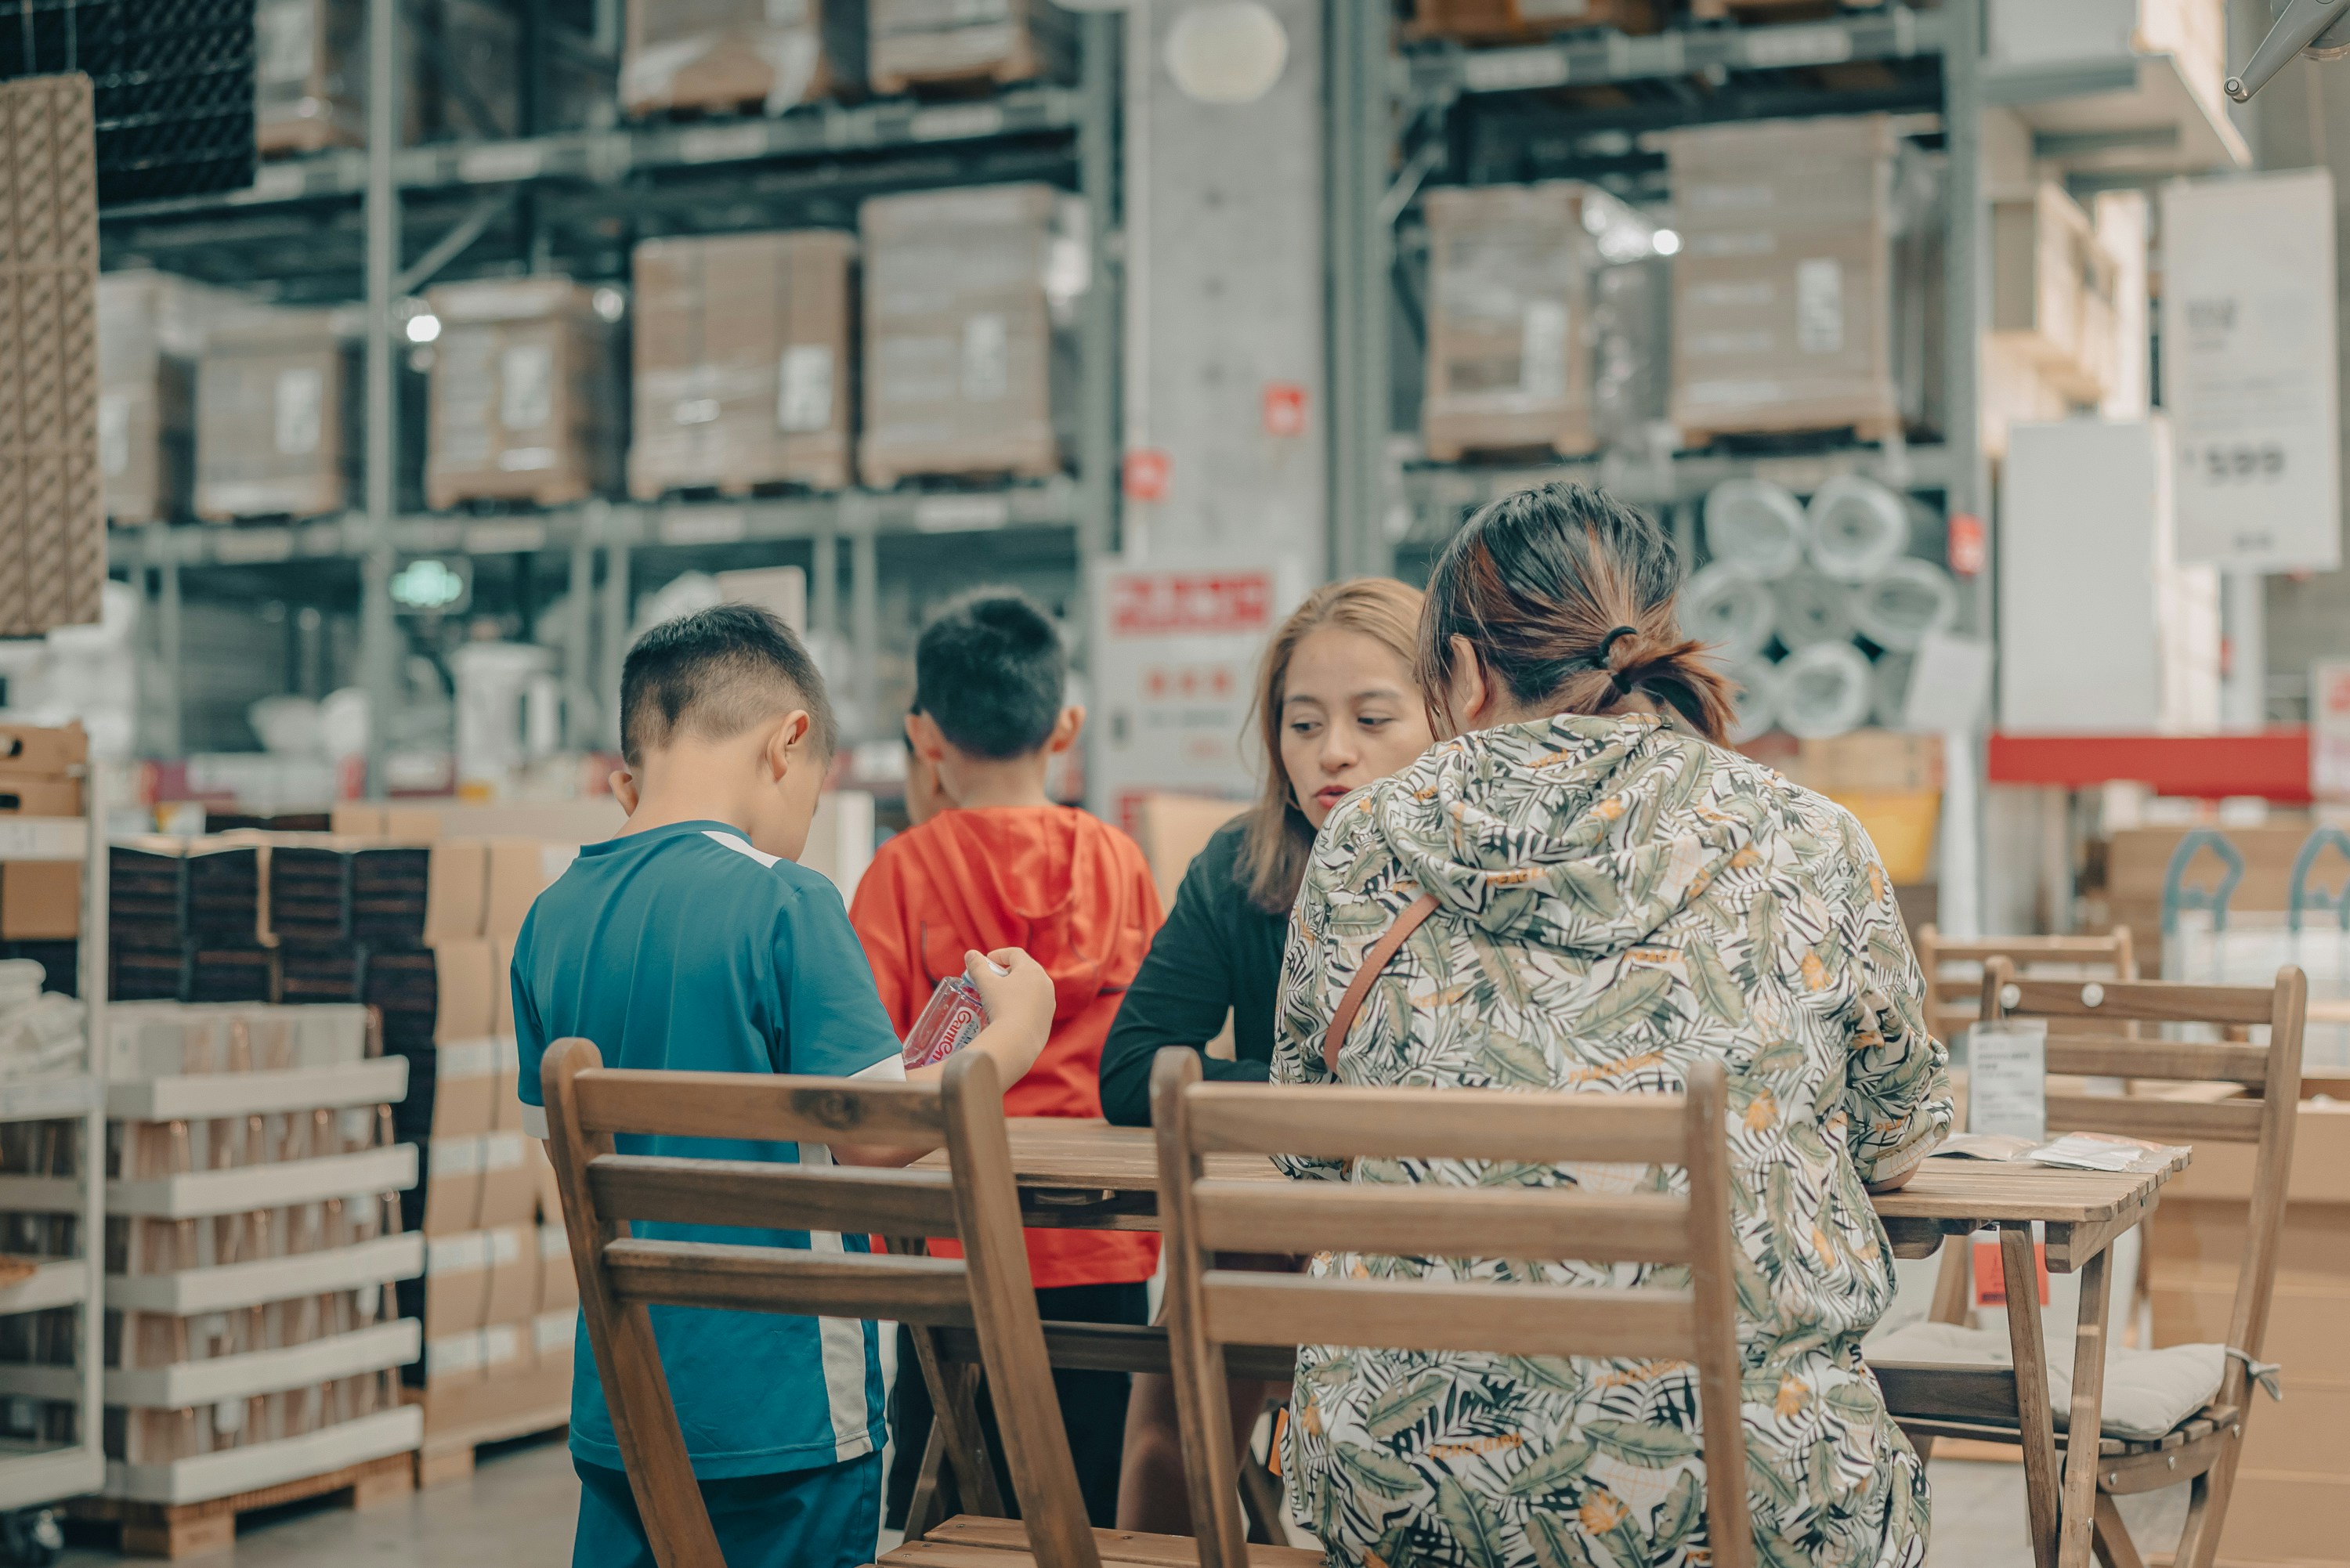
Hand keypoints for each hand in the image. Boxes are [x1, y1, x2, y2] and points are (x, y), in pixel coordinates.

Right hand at [965, 948, 1054, 1082]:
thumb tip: (970, 954)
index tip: (987, 961)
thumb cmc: (1002, 1007)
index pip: (1016, 953)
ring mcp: (1049, 1001)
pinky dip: (1023, 1002)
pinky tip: (1010, 1012)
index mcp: (1031, 969)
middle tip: (992, 978)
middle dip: (1007, 970)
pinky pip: (1035, 1004)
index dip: (1000, 954)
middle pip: (1025, 968)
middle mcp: (1045, 982)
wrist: (1018, 1041)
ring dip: (1016, 987)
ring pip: (1032, 987)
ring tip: (1000, 996)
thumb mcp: (986, 984)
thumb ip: (977, 967)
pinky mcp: (1048, 1017)